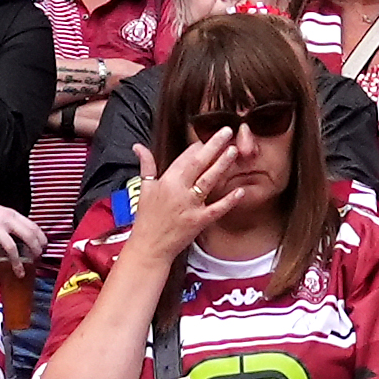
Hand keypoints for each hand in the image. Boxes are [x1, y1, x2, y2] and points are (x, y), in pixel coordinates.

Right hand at [133, 125, 283, 254]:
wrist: (149, 247)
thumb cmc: (147, 218)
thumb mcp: (144, 188)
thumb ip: (146, 165)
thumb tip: (138, 146)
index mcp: (166, 181)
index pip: (184, 158)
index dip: (197, 147)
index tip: (207, 137)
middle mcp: (179, 191)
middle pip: (198, 164)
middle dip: (213, 146)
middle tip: (227, 131)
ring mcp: (190, 206)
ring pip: (209, 181)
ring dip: (222, 165)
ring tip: (234, 150)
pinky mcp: (199, 222)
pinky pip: (217, 209)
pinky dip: (229, 200)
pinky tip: (240, 190)